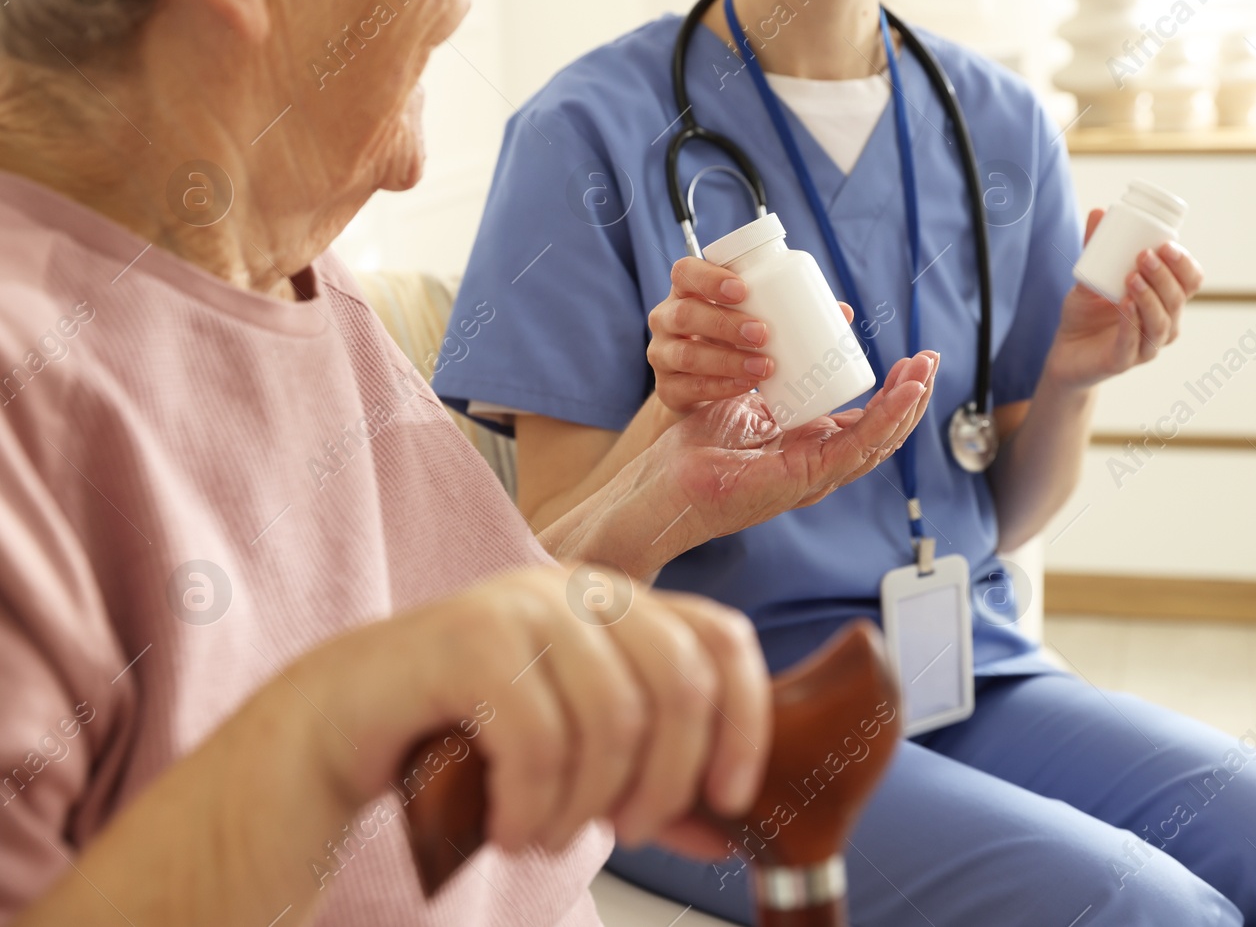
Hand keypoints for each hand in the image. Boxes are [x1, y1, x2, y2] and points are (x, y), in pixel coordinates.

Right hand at [290, 567, 770, 856]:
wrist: (340, 720)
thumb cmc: (466, 736)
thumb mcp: (577, 765)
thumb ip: (650, 788)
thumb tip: (728, 835)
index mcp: (619, 606)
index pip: (721, 640)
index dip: (746, 721)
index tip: (733, 797)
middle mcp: (578, 589)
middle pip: (679, 682)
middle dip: (666, 780)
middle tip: (627, 832)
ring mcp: (523, 603)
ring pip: (614, 717)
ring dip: (587, 807)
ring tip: (549, 836)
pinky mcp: (467, 635)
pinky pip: (539, 736)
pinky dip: (534, 806)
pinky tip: (511, 828)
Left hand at [616, 350, 938, 557]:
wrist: (665, 483)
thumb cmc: (699, 449)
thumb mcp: (751, 408)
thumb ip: (778, 390)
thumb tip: (794, 348)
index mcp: (812, 452)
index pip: (868, 425)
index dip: (895, 396)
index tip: (912, 362)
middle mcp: (821, 468)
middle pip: (883, 434)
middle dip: (913, 397)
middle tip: (930, 360)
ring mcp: (816, 477)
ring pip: (878, 442)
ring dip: (908, 406)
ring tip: (926, 371)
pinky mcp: (804, 479)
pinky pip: (855, 449)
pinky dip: (885, 422)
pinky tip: (904, 396)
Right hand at [647, 257, 852, 414]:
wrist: (704, 387)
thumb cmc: (733, 339)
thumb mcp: (752, 318)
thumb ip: (791, 311)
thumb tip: (842, 313)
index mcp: (689, 291)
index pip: (686, 272)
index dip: (709, 278)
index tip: (743, 289)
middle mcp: (668, 318)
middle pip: (684, 313)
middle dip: (724, 322)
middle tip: (764, 333)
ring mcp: (663, 354)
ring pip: (684, 353)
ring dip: (726, 359)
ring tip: (764, 366)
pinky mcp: (666, 389)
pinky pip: (686, 387)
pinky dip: (717, 387)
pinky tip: (743, 387)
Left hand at [1048, 209, 1203, 388]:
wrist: (1065, 352)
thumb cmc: (1086, 314)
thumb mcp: (1090, 277)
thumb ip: (1095, 249)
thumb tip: (1098, 212)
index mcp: (1164, 301)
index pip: (1190, 282)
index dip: (1185, 264)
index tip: (1165, 245)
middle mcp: (1162, 325)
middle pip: (1178, 300)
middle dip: (1165, 276)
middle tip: (1145, 256)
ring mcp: (1145, 347)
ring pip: (1161, 323)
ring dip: (1150, 297)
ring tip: (1132, 277)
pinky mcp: (1123, 362)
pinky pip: (1133, 344)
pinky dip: (1131, 323)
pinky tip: (1124, 304)